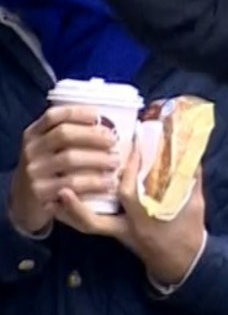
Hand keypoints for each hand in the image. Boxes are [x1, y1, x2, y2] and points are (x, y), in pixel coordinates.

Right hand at [8, 106, 119, 234]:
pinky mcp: (42, 191)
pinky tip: (110, 183)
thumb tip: (106, 126)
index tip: (99, 116)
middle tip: (113, 141)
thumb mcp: (49, 149)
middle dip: (93, 136)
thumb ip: (68, 136)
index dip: (78, 113)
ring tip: (115, 162)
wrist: (26, 201)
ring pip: (70, 158)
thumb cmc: (48, 170)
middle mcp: (31, 149)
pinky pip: (72, 183)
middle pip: (64, 134)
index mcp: (33, 134)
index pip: (54, 116)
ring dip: (98, 159)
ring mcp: (34, 170)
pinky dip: (95, 182)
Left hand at [56, 149, 206, 285]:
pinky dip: (75, 216)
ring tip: (59, 192)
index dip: (129, 171)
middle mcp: (130, 227)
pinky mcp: (117, 234)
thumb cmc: (190, 231)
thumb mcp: (194, 205)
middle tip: (78, 171)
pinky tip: (61, 204)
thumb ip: (191, 180)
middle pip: (100, 215)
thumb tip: (189, 153)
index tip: (128, 149)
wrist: (182, 261)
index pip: (131, 194)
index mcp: (149, 219)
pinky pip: (91, 226)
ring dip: (72, 210)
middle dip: (87, 194)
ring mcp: (121, 232)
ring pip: (90, 225)